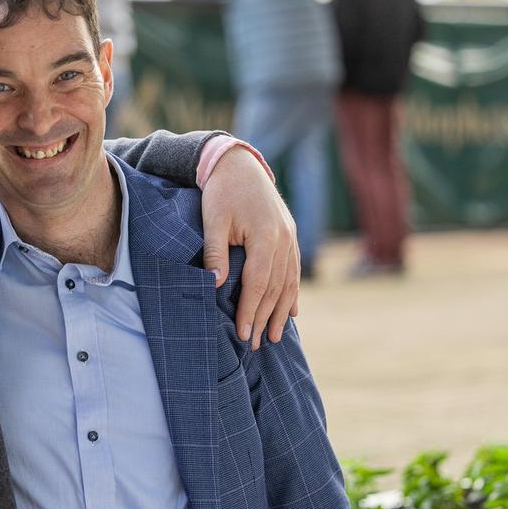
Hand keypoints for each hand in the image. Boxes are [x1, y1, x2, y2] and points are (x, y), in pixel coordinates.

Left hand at [201, 145, 299, 349]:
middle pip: (276, 288)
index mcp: (266, 236)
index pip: (258, 284)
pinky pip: (294, 270)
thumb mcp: (213, 220)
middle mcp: (284, 239)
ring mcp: (290, 237)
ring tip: (276, 336)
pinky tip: (293, 311)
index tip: (244, 334)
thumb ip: (216, 253)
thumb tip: (214, 286)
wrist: (238, 164)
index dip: (251, 311)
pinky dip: (293, 292)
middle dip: (266, 318)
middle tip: (257, 344)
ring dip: (283, 311)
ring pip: (289, 282)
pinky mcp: (289, 235)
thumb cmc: (221, 191)